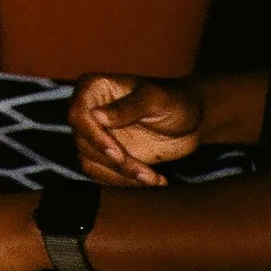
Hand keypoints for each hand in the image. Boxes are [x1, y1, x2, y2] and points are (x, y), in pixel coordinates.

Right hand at [69, 74, 203, 186]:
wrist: (192, 120)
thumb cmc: (176, 100)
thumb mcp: (156, 100)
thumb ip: (128, 107)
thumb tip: (95, 115)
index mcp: (94, 89)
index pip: (78, 115)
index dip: (94, 137)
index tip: (118, 154)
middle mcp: (88, 111)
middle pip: (84, 143)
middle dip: (116, 163)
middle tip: (146, 173)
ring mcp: (95, 134)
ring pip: (90, 162)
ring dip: (121, 176)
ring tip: (154, 179)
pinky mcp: (104, 154)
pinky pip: (101, 174)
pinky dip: (124, 182)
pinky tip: (152, 180)